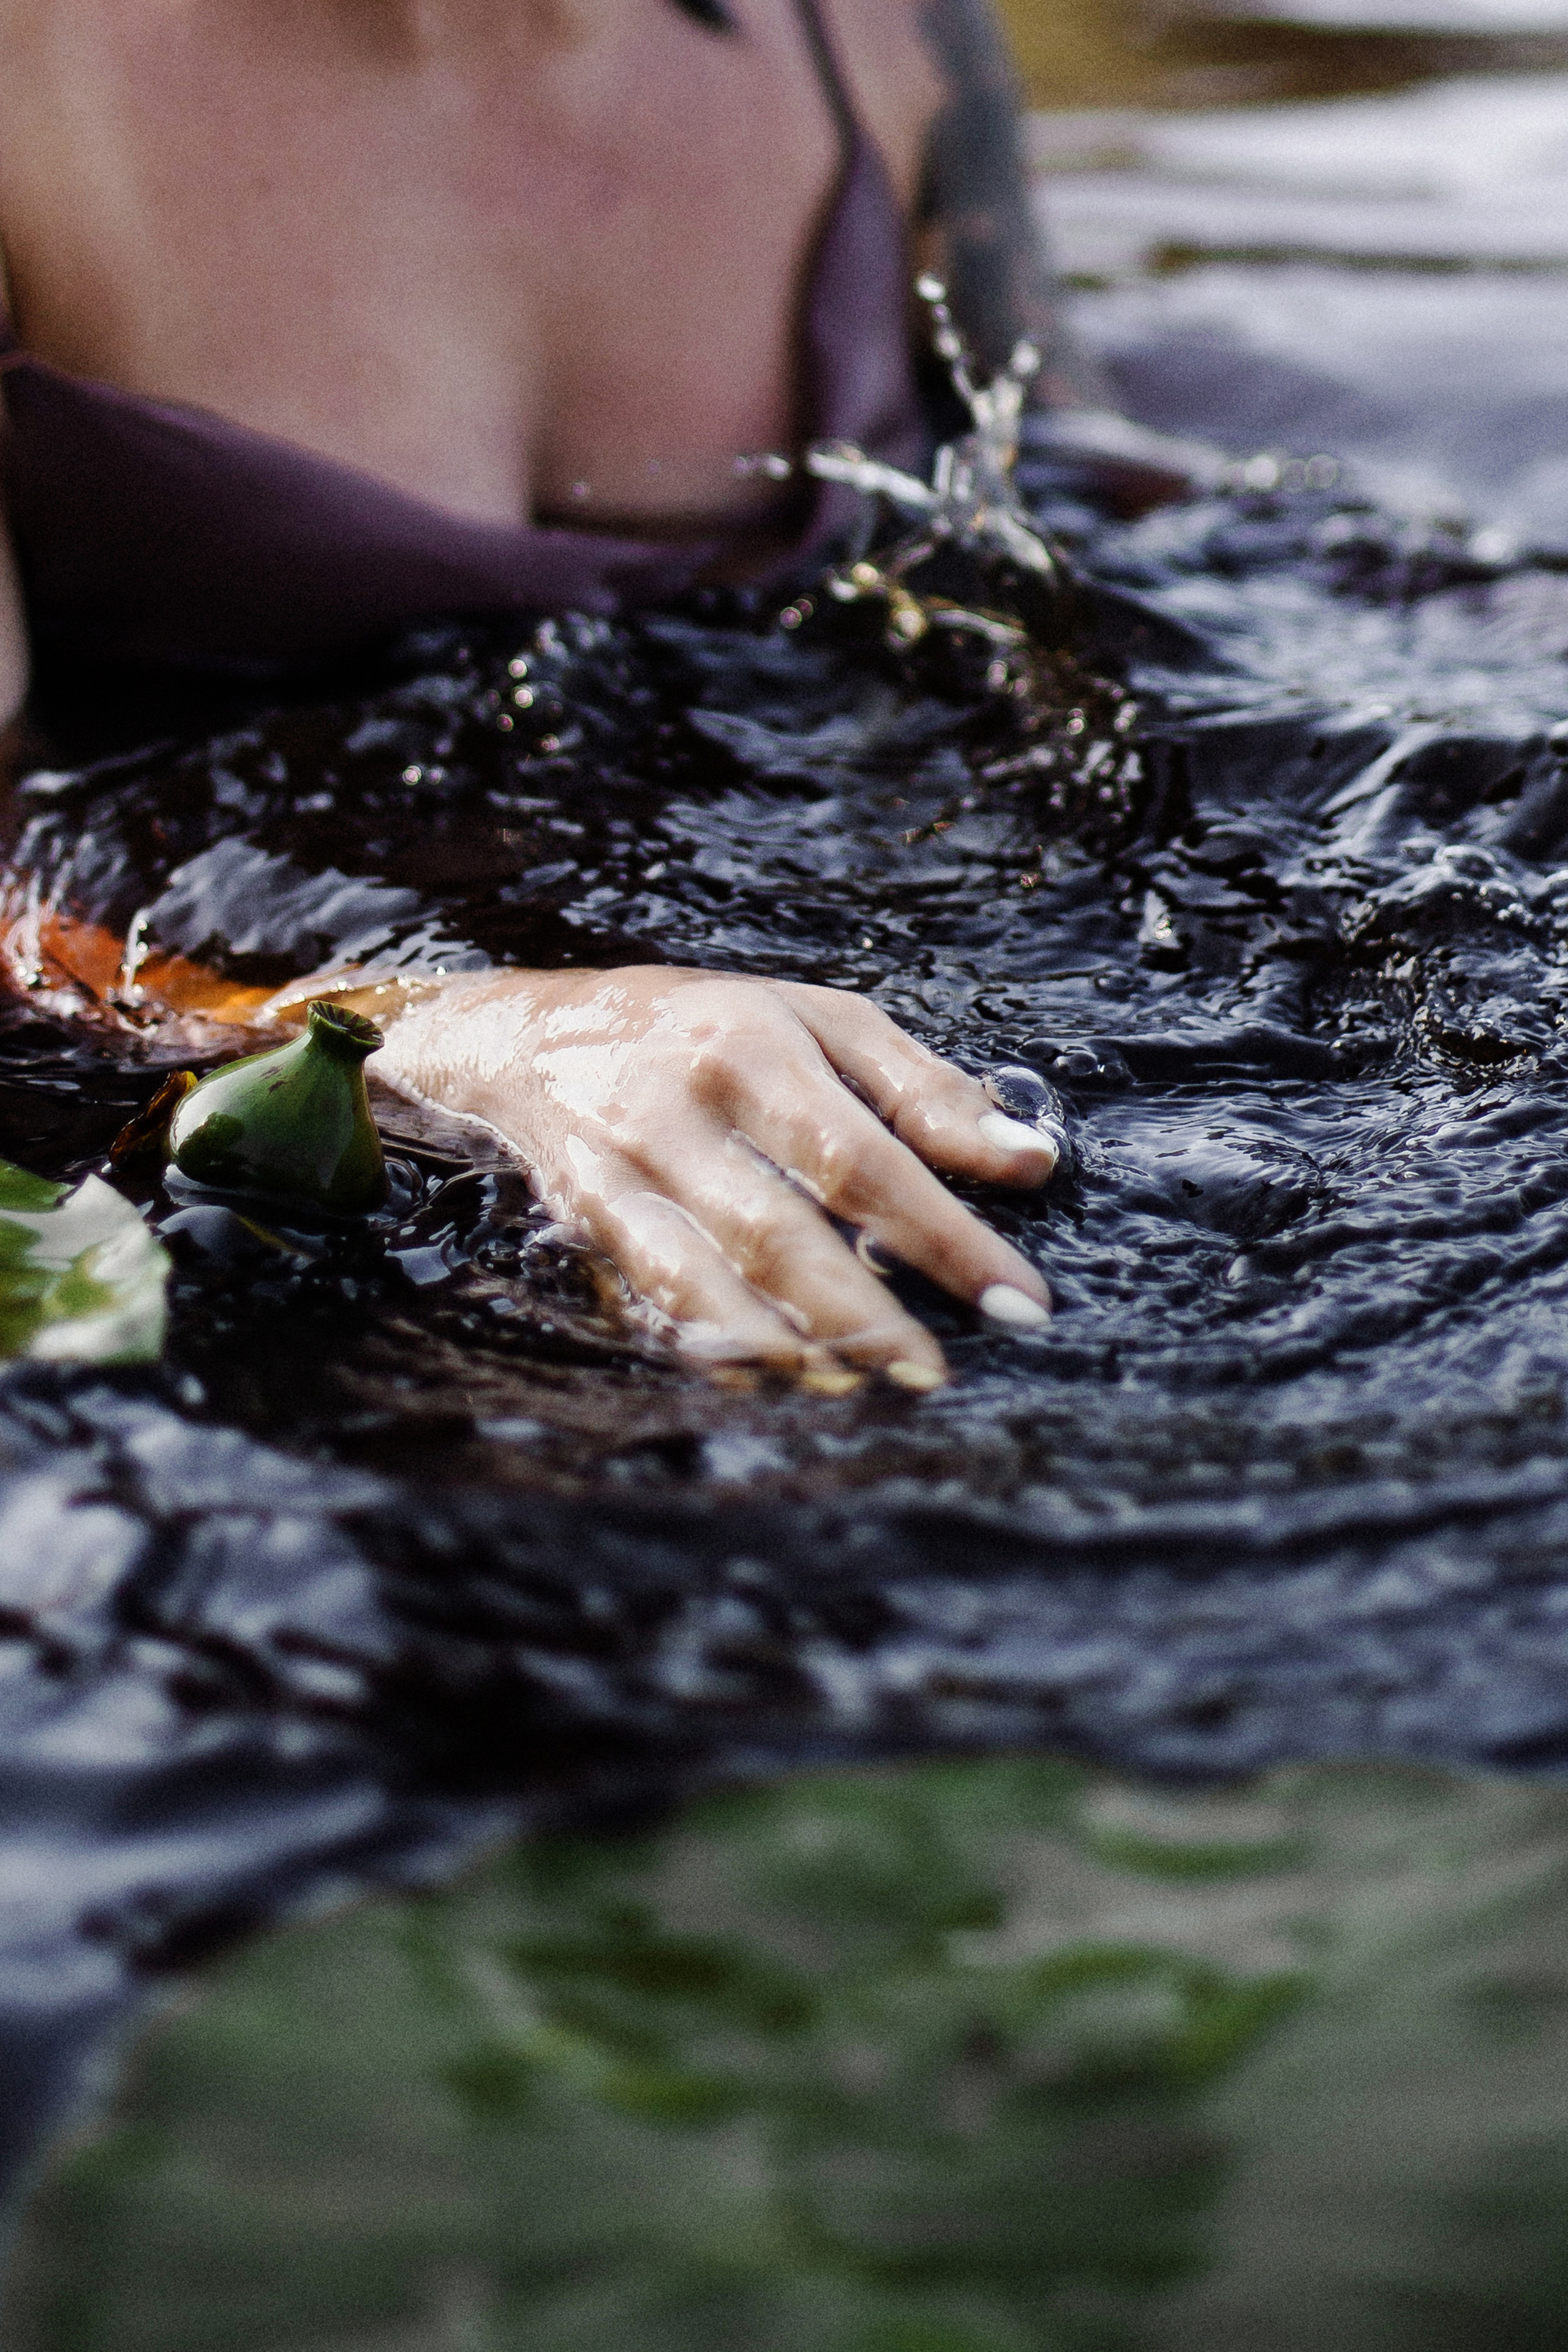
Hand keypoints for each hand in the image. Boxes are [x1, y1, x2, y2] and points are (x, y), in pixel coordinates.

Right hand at [376, 965, 1056, 1386]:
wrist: (529, 1038)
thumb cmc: (708, 1029)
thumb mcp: (821, 1021)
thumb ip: (924, 1090)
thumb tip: (1029, 1162)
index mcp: (751, 1050)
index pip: (860, 1159)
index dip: (941, 1237)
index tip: (1014, 1297)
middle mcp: (677, 1113)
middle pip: (776, 1232)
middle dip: (864, 1314)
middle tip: (936, 1371)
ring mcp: (621, 1176)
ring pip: (703, 1282)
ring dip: (785, 1346)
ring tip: (861, 1385)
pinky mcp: (586, 1228)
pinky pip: (654, 1304)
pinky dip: (716, 1352)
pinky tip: (776, 1382)